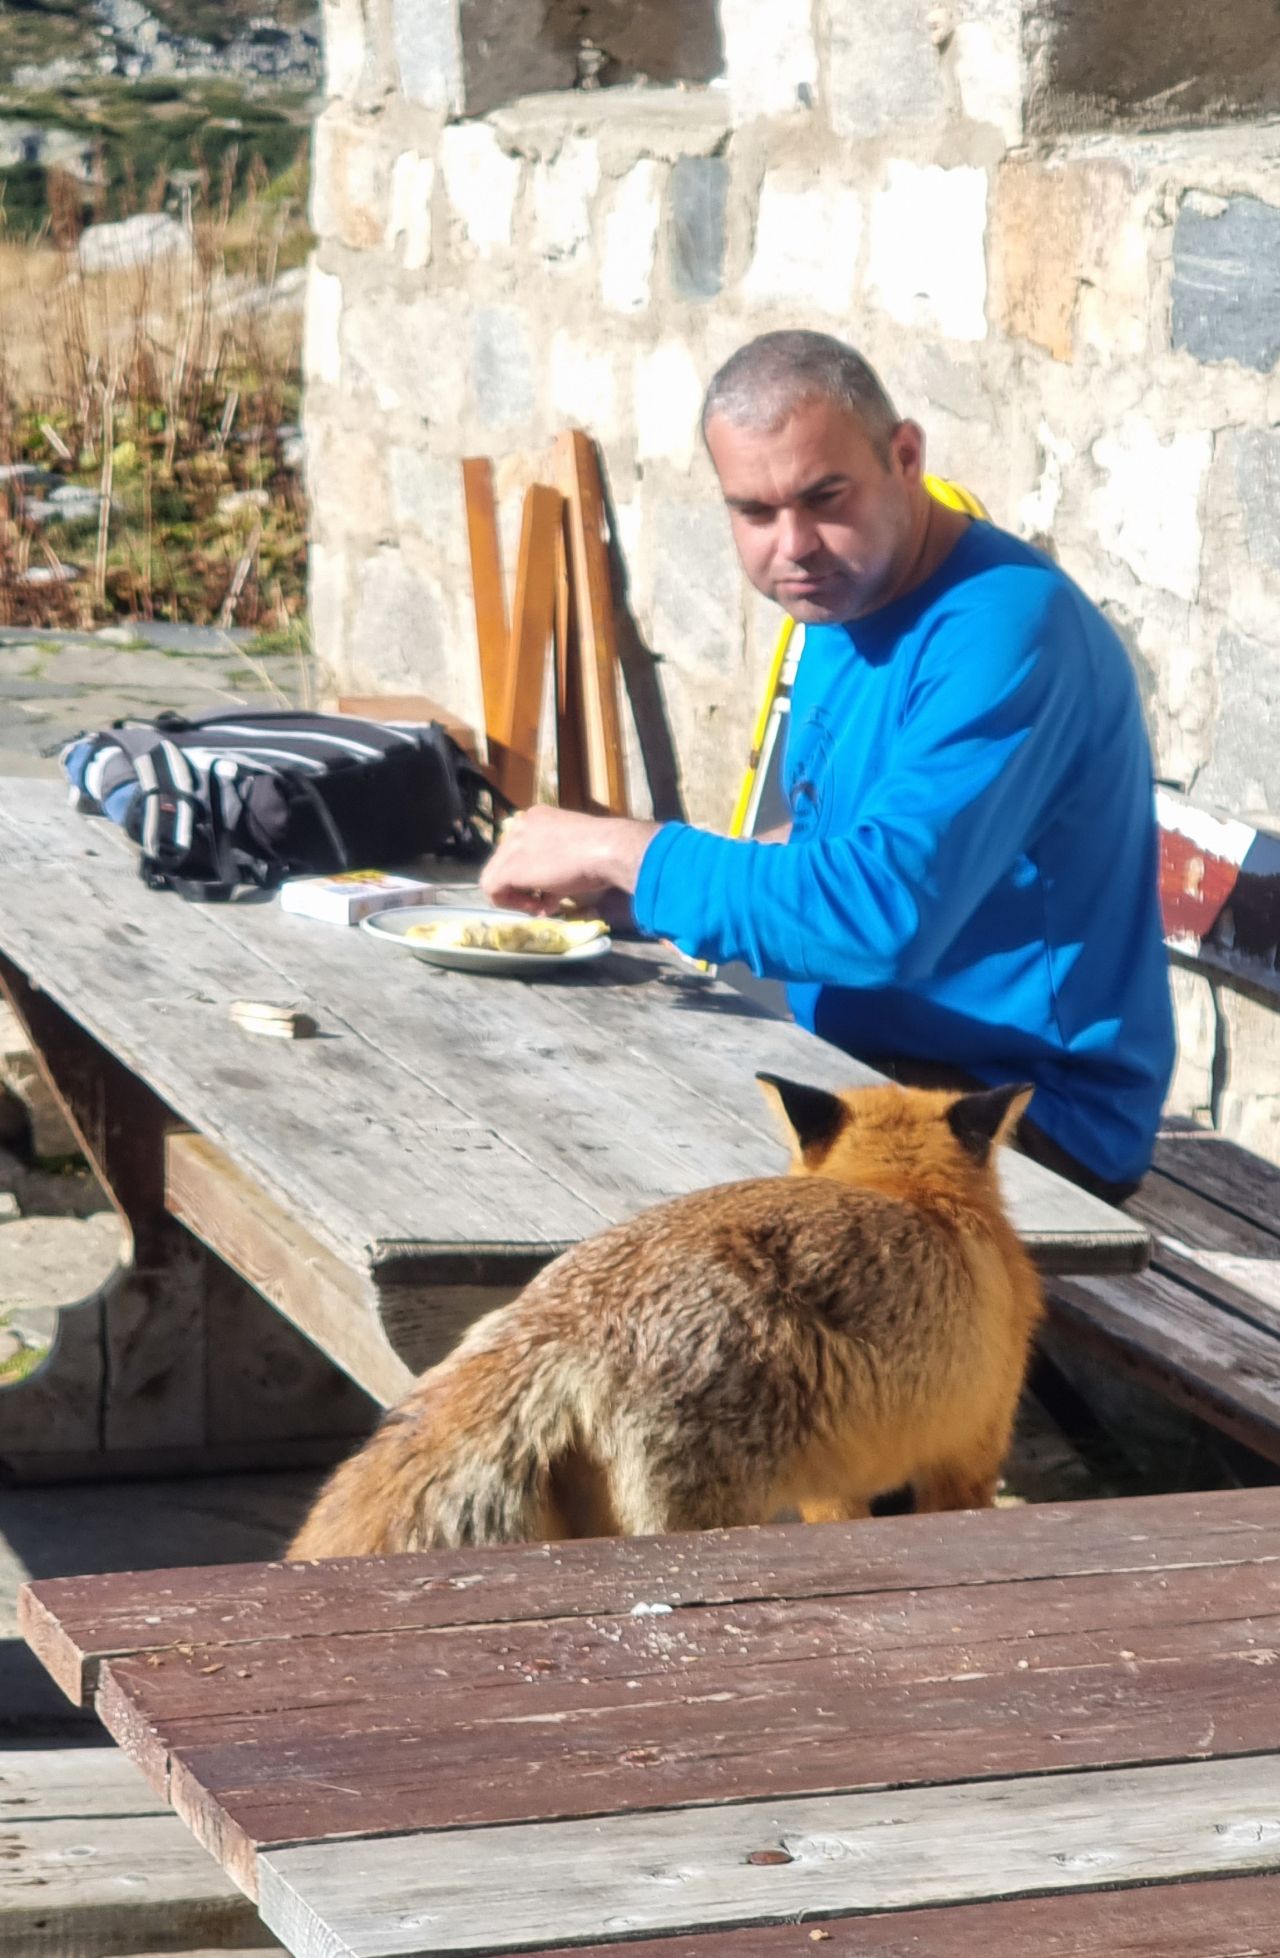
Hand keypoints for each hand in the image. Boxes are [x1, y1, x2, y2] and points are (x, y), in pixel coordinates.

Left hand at [480, 805, 659, 912]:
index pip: (521, 849)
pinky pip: (493, 889)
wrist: (606, 850)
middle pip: (507, 861)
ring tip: (541, 906)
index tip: (549, 887)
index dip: (532, 873)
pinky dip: (510, 903)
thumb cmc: (601, 850)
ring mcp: (511, 845)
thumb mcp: (575, 851)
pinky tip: (534, 907)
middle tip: (543, 902)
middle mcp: (519, 825)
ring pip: (496, 875)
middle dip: (524, 886)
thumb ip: (556, 864)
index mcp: (536, 817)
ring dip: (518, 896)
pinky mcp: (509, 867)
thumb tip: (549, 890)